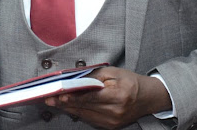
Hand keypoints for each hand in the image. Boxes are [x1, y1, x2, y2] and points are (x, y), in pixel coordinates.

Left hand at [43, 67, 171, 128]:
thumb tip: (74, 79)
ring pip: (85, 115)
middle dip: (65, 103)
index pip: (91, 97)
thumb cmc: (130, 81)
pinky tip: (68, 107)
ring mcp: (112, 122)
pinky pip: (90, 119)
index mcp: (118, 96)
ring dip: (69, 109)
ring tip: (54, 102)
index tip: (59, 95)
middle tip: (49, 98)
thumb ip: (93, 77)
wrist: (147, 98)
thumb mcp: (113, 72)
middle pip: (85, 108)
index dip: (73, 97)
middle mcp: (115, 112)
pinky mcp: (110, 127)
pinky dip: (78, 112)